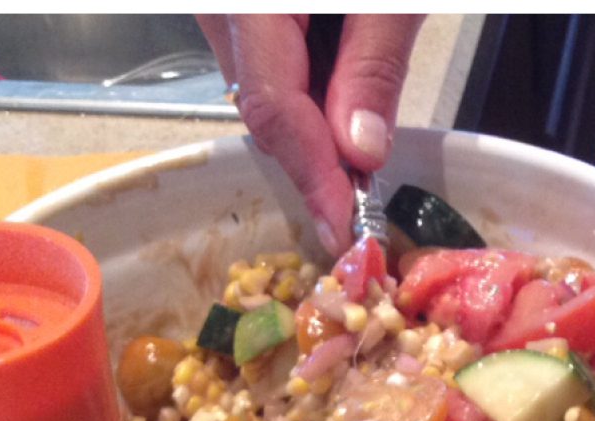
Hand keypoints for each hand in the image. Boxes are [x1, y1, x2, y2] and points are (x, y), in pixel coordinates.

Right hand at [196, 13, 424, 253]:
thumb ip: (373, 65)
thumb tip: (362, 152)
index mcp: (249, 5)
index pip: (272, 108)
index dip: (312, 174)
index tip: (345, 224)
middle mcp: (220, 12)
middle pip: (262, 107)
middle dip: (317, 156)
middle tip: (366, 192)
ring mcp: (223, 12)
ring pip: (262, 92)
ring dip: (315, 123)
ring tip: (363, 124)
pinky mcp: (238, 14)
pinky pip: (265, 66)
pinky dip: (308, 90)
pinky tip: (344, 85)